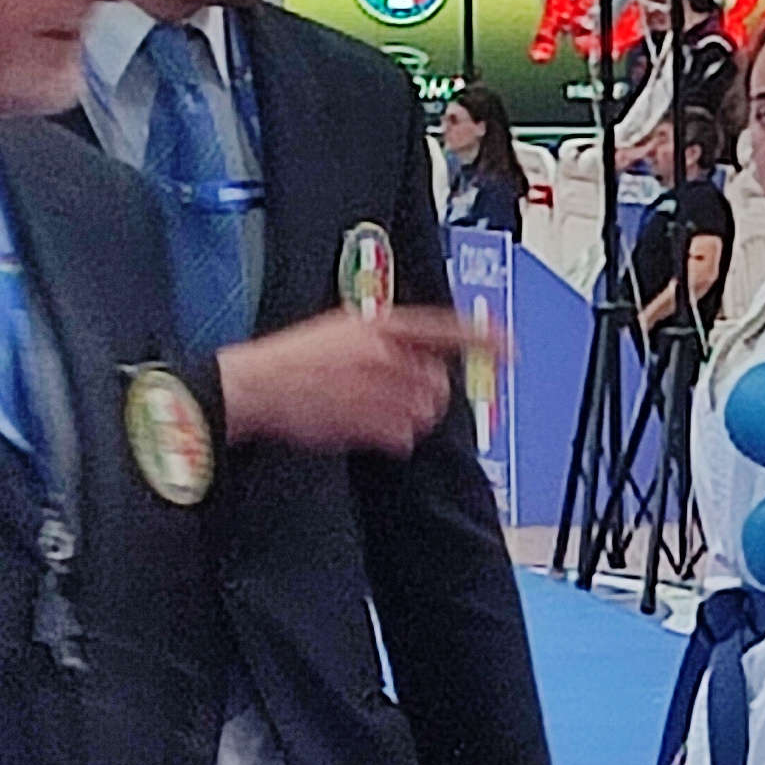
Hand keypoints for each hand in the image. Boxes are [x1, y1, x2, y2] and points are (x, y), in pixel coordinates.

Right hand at [215, 307, 484, 454]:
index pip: (444, 328)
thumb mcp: (340, 330)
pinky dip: (391, 440)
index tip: (510, 346)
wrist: (253, 385)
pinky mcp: (368, 420)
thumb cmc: (290, 360)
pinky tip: (362, 428)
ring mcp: (378, 388)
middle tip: (397, 400)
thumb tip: (420, 362)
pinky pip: (404, 438)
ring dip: (408, 420)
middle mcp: (385, 353)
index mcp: (378, 324)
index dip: (483, 338)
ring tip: (372, 413)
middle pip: (439, 383)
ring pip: (425, 414)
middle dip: (428, 397)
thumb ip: (385, 341)